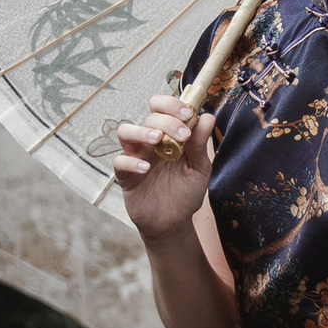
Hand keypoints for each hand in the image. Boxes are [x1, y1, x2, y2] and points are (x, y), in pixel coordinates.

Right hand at [114, 88, 214, 242]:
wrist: (174, 222)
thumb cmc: (186, 192)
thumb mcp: (200, 168)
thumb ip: (200, 145)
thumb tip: (208, 117)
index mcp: (169, 135)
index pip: (162, 108)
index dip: (172, 105)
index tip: (187, 114)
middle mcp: (151, 142)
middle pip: (149, 118)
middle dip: (167, 121)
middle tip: (183, 135)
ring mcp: (136, 157)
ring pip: (125, 131)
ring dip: (141, 131)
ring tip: (157, 139)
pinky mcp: (126, 176)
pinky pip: (119, 162)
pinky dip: (130, 162)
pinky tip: (146, 169)